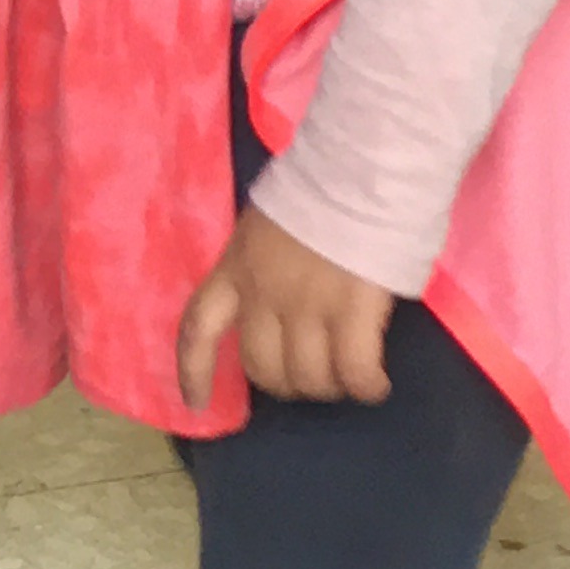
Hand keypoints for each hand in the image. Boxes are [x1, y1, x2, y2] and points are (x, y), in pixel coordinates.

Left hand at [177, 202, 393, 407]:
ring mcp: (307, 304)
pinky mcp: (353, 310)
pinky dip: (366, 386)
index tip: (196, 403)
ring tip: (349, 379)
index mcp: (235, 266)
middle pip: (262, 367)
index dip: (193, 370)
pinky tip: (375, 385)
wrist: (359, 166)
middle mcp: (263, 293)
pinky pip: (355, 370)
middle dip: (287, 384)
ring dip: (329, 387)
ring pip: (309, 376)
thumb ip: (261, 266)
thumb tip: (277, 305)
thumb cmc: (320, 186)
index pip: (198, 327)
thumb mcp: (264, 225)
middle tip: (312, 377)